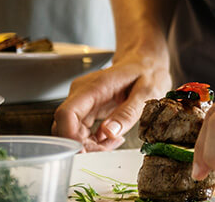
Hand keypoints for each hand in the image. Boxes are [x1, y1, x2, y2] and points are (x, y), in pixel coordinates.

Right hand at [52, 53, 171, 152]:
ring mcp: (83, 101)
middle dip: (83, 147)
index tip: (85, 153)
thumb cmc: (148, 72)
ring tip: (114, 144)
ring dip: (89, 146)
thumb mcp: (148, 92)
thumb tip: (108, 133)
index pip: (66, 114)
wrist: (146, 61)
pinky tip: (111, 139)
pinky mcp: (87, 109)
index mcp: (96, 86)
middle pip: (67, 127)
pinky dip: (93, 141)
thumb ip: (128, 112)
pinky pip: (81, 131)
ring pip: (72, 132)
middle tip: (106, 153)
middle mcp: (83, 93)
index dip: (70, 137)